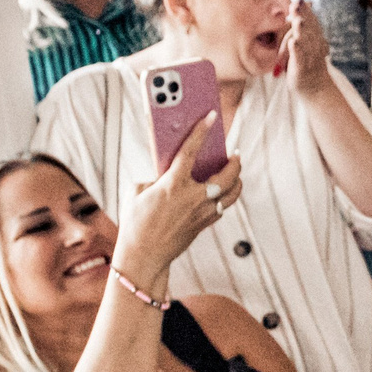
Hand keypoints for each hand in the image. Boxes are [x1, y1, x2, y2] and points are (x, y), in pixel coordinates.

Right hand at [113, 114, 239, 288]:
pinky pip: (222, 207)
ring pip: (232, 194)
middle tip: (235, 153)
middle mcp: (193, 198)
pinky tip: (221, 192)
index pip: (191, 151)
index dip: (201, 130)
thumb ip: (157, 178)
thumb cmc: (135, 222)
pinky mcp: (204, 225)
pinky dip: (224, 198)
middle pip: (227, 175)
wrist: (143, 255)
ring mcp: (202, 213)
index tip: (210, 116)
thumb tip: (172, 173)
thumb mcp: (138, 192)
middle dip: (235, 162)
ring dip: (237, 180)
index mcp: (173, 185)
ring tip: (234, 171)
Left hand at [284, 0, 331, 93]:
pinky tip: (295, 42)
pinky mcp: (302, 68)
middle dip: (303, 15)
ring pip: (306, 41)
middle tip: (297, 3)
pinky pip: (300, 58)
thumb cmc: (308, 64)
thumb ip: (302, 29)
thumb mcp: (306, 44)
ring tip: (298, 21)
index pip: (312, 21)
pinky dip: (298, 50)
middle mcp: (315, 46)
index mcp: (316, 39)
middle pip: (309, 28)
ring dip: (302, 31)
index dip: (306, 11)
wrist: (316, 88)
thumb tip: (299, 9)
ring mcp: (310, 57)